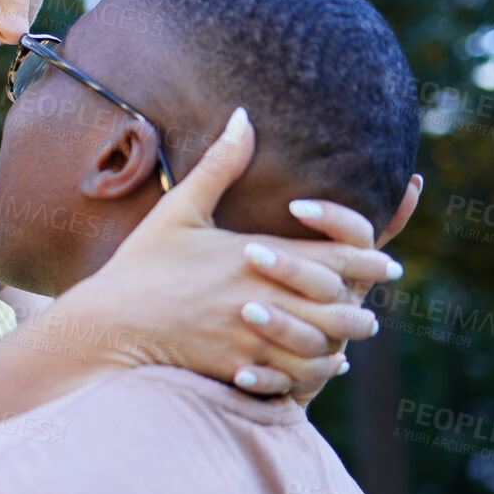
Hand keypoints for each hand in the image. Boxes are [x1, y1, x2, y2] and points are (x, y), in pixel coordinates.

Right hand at [49, 107, 404, 396]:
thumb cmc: (141, 265)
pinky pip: (292, 377)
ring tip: (352, 338)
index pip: (334, 259)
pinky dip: (312, 372)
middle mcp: (260, 299)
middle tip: (373, 306)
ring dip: (342, 344)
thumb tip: (244, 116)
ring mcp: (250, 338)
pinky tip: (320, 365)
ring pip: (322, 348)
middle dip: (362, 309)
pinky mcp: (237, 368)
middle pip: (338, 309)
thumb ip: (219, 165)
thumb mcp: (179, 209)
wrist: (107, 325)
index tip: (386, 263)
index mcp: (253, 256)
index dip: (369, 261)